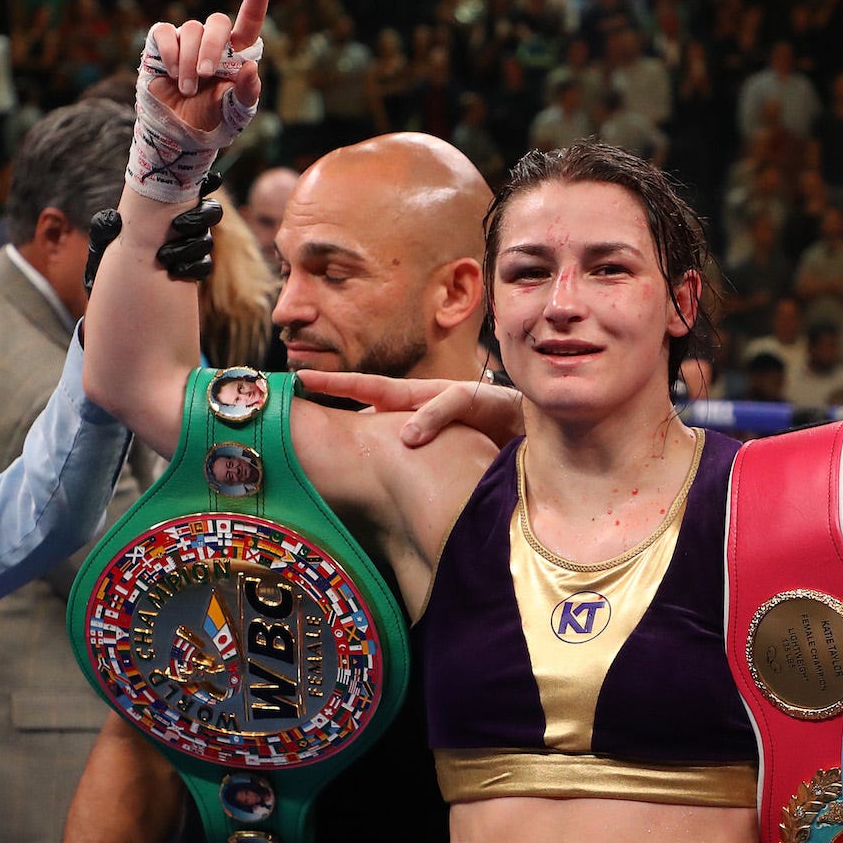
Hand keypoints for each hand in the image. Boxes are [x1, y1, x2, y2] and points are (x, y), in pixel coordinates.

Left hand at [84, 175, 223, 292]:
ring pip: (207, 240)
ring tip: (164, 256)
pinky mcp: (194, 269)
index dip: (208, 182)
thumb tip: (113, 218)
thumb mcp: (102, 241)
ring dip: (190, 246)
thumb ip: (104, 226)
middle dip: (199, 216)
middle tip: (177, 225)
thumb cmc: (108, 259)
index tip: (210, 180)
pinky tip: (175, 270)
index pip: (193, 189)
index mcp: (168, 207)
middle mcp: (186, 223)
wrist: (115, 291)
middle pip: (212, 211)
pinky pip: (204, 266)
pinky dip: (193, 267)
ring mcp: (193, 246)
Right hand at [129, 0, 271, 202]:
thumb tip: (250, 68)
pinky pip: (165, 33)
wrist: (177, 134)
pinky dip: (171, 53)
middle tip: (207, 75)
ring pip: (191, 30)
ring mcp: (187, 40)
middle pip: (217, 22)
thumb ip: (246, 94)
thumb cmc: (211, 121)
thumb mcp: (235, 114)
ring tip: (188, 88)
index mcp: (237, 54)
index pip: (250, 19)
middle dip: (213, 47)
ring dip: (190, 61)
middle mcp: (213, 41)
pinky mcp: (163, 43)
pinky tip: (173, 73)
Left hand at [294, 370, 526, 447]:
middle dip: (341, 382)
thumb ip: (418, 454)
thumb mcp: (450, 451)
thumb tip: (385, 466)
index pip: (371, 401)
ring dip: (383, 405)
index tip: (298, 389)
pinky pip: (453, 404)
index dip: (336, 393)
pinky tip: (411, 436)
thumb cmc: (494, 442)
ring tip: (358, 419)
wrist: (544, 430)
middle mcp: (433, 398)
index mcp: (421, 410)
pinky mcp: (485, 401)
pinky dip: (430, 418)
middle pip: (379, 387)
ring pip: (413, 396)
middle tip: (305, 377)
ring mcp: (458, 397)